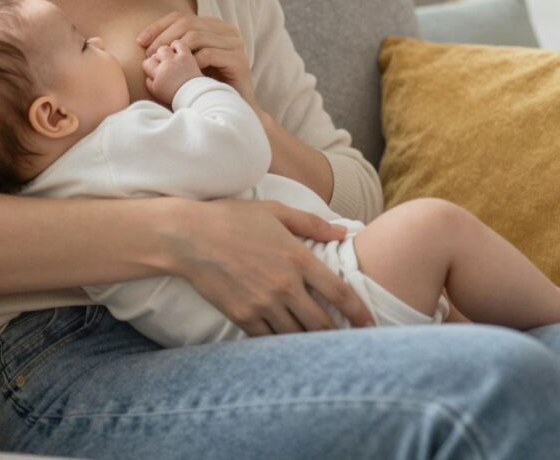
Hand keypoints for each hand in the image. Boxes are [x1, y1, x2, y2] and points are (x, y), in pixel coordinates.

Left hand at [137, 12, 257, 110]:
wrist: (232, 109)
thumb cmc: (205, 86)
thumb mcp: (187, 62)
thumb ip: (175, 47)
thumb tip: (143, 39)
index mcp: (215, 26)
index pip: (182, 16)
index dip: (158, 26)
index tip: (140, 41)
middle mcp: (227, 30)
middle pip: (188, 23)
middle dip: (164, 38)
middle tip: (149, 55)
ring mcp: (235, 44)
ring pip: (197, 36)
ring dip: (175, 50)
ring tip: (163, 65)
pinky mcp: (239, 60)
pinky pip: (209, 54)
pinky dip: (192, 62)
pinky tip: (182, 74)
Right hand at [164, 199, 376, 335]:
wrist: (189, 237)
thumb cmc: (233, 219)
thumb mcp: (275, 211)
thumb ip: (311, 224)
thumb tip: (342, 232)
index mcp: (297, 258)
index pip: (338, 293)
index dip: (358, 312)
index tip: (370, 324)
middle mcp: (284, 286)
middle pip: (321, 323)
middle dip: (338, 335)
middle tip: (347, 342)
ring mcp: (262, 304)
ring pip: (297, 335)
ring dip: (311, 342)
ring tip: (322, 347)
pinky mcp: (242, 317)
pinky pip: (270, 339)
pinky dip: (282, 343)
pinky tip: (289, 343)